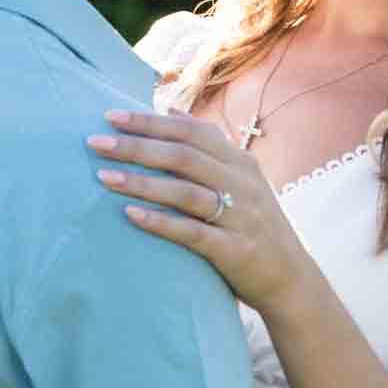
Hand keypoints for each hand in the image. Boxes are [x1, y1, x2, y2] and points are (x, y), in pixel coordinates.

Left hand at [88, 110, 318, 317]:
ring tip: (103, 177)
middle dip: (137, 146)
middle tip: (96, 143)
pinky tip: (131, 215)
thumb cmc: (253, 225)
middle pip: (183, 156)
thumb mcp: (240, 178)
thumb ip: (208, 145)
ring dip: (141, 182)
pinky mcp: (235, 250)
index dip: (151, 122)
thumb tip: (171, 108)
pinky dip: (161, 222)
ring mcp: (240, 216)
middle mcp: (241, 183)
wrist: (291, 279)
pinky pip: (193, 233)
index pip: (191, 131)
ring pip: (185, 192)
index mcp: (239, 162)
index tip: (111, 116)